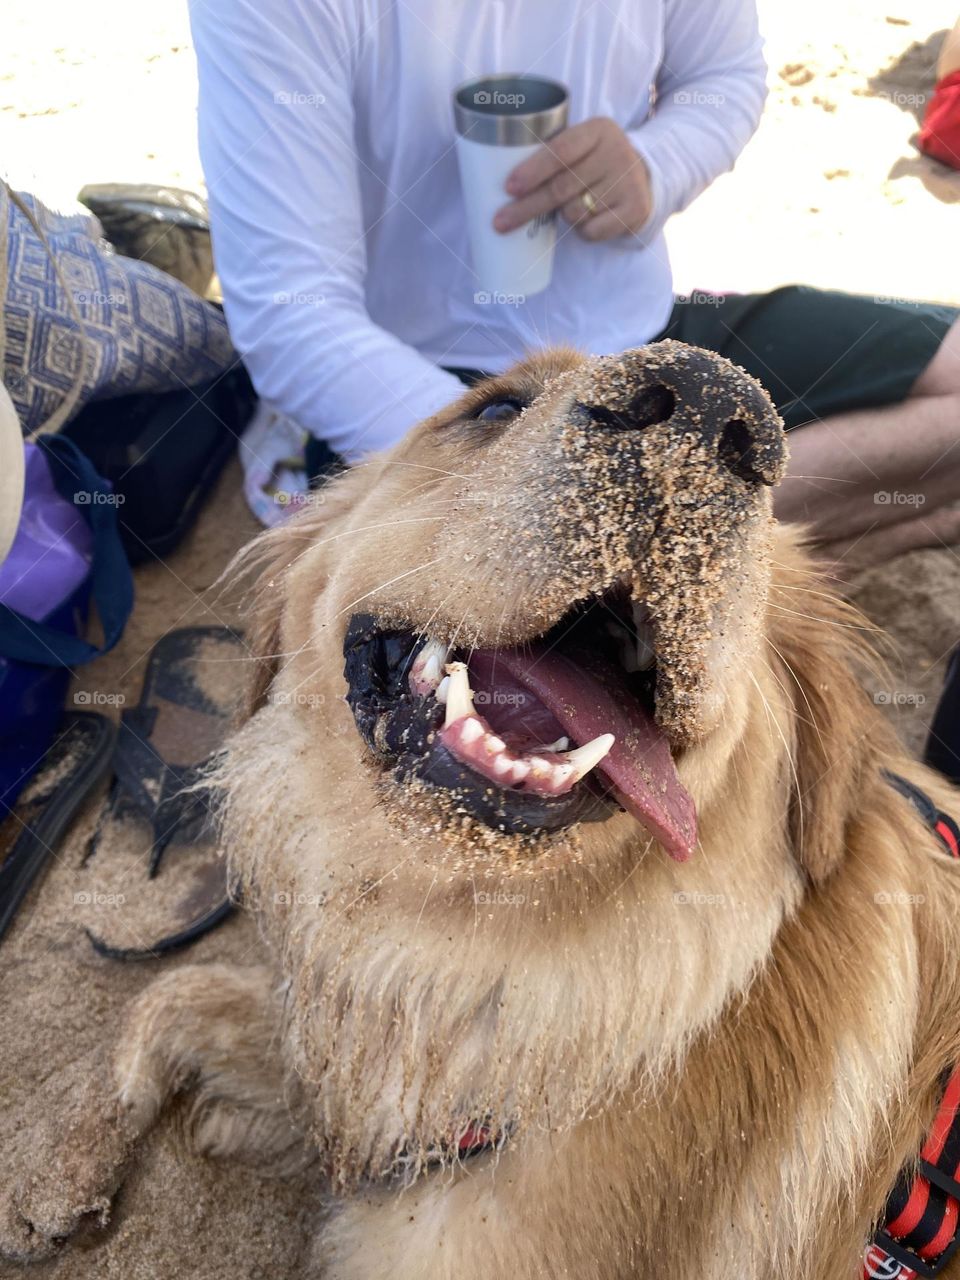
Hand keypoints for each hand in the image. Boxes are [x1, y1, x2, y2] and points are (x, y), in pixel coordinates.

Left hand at [493, 117, 652, 242]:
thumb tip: (497, 179)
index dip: (533, 170)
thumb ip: (552, 153)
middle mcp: (617, 152)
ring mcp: (628, 182)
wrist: (644, 178)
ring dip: (562, 217)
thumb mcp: (581, 145)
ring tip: (569, 207)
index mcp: (598, 130)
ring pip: (574, 212)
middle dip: (528, 207)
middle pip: (562, 187)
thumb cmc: (594, 163)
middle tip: (501, 222)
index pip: (561, 150)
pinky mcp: (635, 209)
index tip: (508, 188)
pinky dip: (582, 231)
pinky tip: (590, 218)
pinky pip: (592, 231)